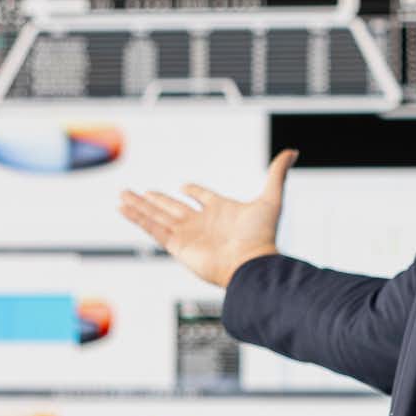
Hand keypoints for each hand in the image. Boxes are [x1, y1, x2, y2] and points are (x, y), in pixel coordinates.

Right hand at [118, 149, 297, 287]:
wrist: (251, 264)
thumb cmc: (262, 237)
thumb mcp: (271, 198)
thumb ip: (277, 173)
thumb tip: (292, 151)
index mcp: (221, 211)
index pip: (203, 198)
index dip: (194, 191)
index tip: (184, 185)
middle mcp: (202, 223)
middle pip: (173, 207)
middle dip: (156, 199)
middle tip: (140, 191)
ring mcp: (188, 234)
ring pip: (158, 216)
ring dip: (140, 206)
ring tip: (123, 195)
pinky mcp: (178, 245)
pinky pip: (153, 229)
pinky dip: (138, 218)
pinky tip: (124, 208)